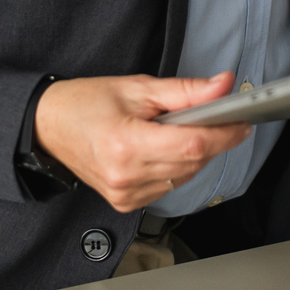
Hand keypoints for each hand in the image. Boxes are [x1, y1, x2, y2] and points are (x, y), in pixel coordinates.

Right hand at [33, 73, 252, 211]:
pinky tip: (163, 150)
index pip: (192, 146)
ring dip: (194, 155)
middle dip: (212, 141)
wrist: (48, 127)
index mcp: (127, 144)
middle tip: (217, 119)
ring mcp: (125, 194)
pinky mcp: (126, 203)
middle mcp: (126, 176)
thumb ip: (185, 92)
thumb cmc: (85, 103)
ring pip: (184, 178)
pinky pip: (168, 187)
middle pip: (193, 163)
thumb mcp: (137, 88)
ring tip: (179, 131)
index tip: (241, 122)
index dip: (224, 135)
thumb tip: (223, 87)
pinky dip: (176, 169)